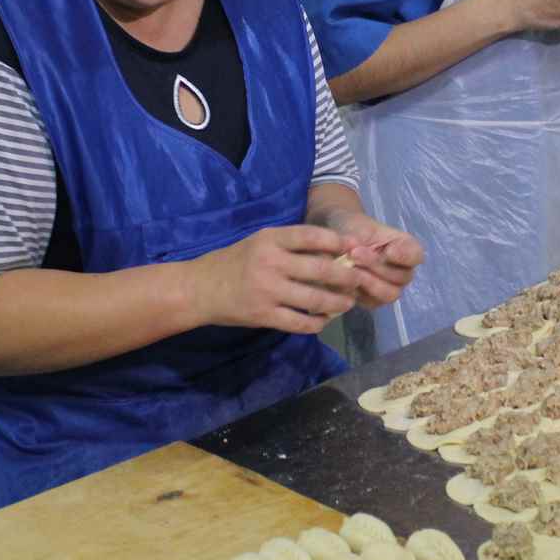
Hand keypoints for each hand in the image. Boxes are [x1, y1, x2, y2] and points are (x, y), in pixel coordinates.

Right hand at [188, 226, 359, 334]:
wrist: (200, 289)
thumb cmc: (234, 261)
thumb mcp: (259, 243)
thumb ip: (290, 246)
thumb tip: (332, 253)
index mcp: (270, 239)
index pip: (311, 236)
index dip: (337, 241)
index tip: (354, 247)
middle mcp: (271, 263)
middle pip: (320, 270)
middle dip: (346, 277)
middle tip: (359, 280)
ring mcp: (268, 291)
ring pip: (315, 299)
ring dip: (337, 302)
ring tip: (348, 303)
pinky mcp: (264, 315)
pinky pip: (300, 322)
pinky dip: (317, 323)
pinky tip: (323, 321)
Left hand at [319, 209, 424, 309]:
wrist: (341, 244)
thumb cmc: (356, 232)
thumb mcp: (361, 226)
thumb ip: (364, 235)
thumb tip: (356, 246)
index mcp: (407, 251)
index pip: (416, 255)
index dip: (404, 255)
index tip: (388, 250)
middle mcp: (404, 273)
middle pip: (401, 277)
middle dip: (377, 266)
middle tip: (355, 254)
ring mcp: (391, 289)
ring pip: (389, 293)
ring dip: (368, 281)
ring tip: (350, 268)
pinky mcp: (374, 302)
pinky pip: (371, 302)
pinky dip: (357, 291)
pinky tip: (345, 281)